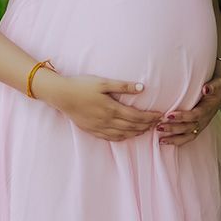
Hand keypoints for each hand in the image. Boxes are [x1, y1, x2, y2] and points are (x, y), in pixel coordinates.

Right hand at [47, 73, 165, 140]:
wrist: (61, 95)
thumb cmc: (81, 85)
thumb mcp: (103, 82)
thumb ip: (123, 86)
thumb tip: (142, 88)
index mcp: (112, 108)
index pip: (136, 116)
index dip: (150, 117)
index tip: (160, 115)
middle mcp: (107, 121)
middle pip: (132, 127)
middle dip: (147, 125)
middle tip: (157, 123)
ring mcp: (99, 127)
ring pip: (123, 134)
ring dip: (136, 133)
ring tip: (146, 129)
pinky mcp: (92, 130)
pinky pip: (111, 138)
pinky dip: (123, 137)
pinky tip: (127, 135)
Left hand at [157, 68, 220, 145]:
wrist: (220, 95)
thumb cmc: (216, 88)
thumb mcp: (217, 85)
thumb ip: (212, 86)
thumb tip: (206, 88)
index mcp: (207, 109)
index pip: (194, 115)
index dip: (182, 116)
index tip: (169, 115)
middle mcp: (204, 120)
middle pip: (188, 127)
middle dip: (173, 128)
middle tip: (159, 127)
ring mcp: (200, 126)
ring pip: (187, 136)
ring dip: (173, 139)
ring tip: (160, 140)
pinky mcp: (196, 129)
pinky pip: (187, 138)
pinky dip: (176, 141)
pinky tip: (164, 142)